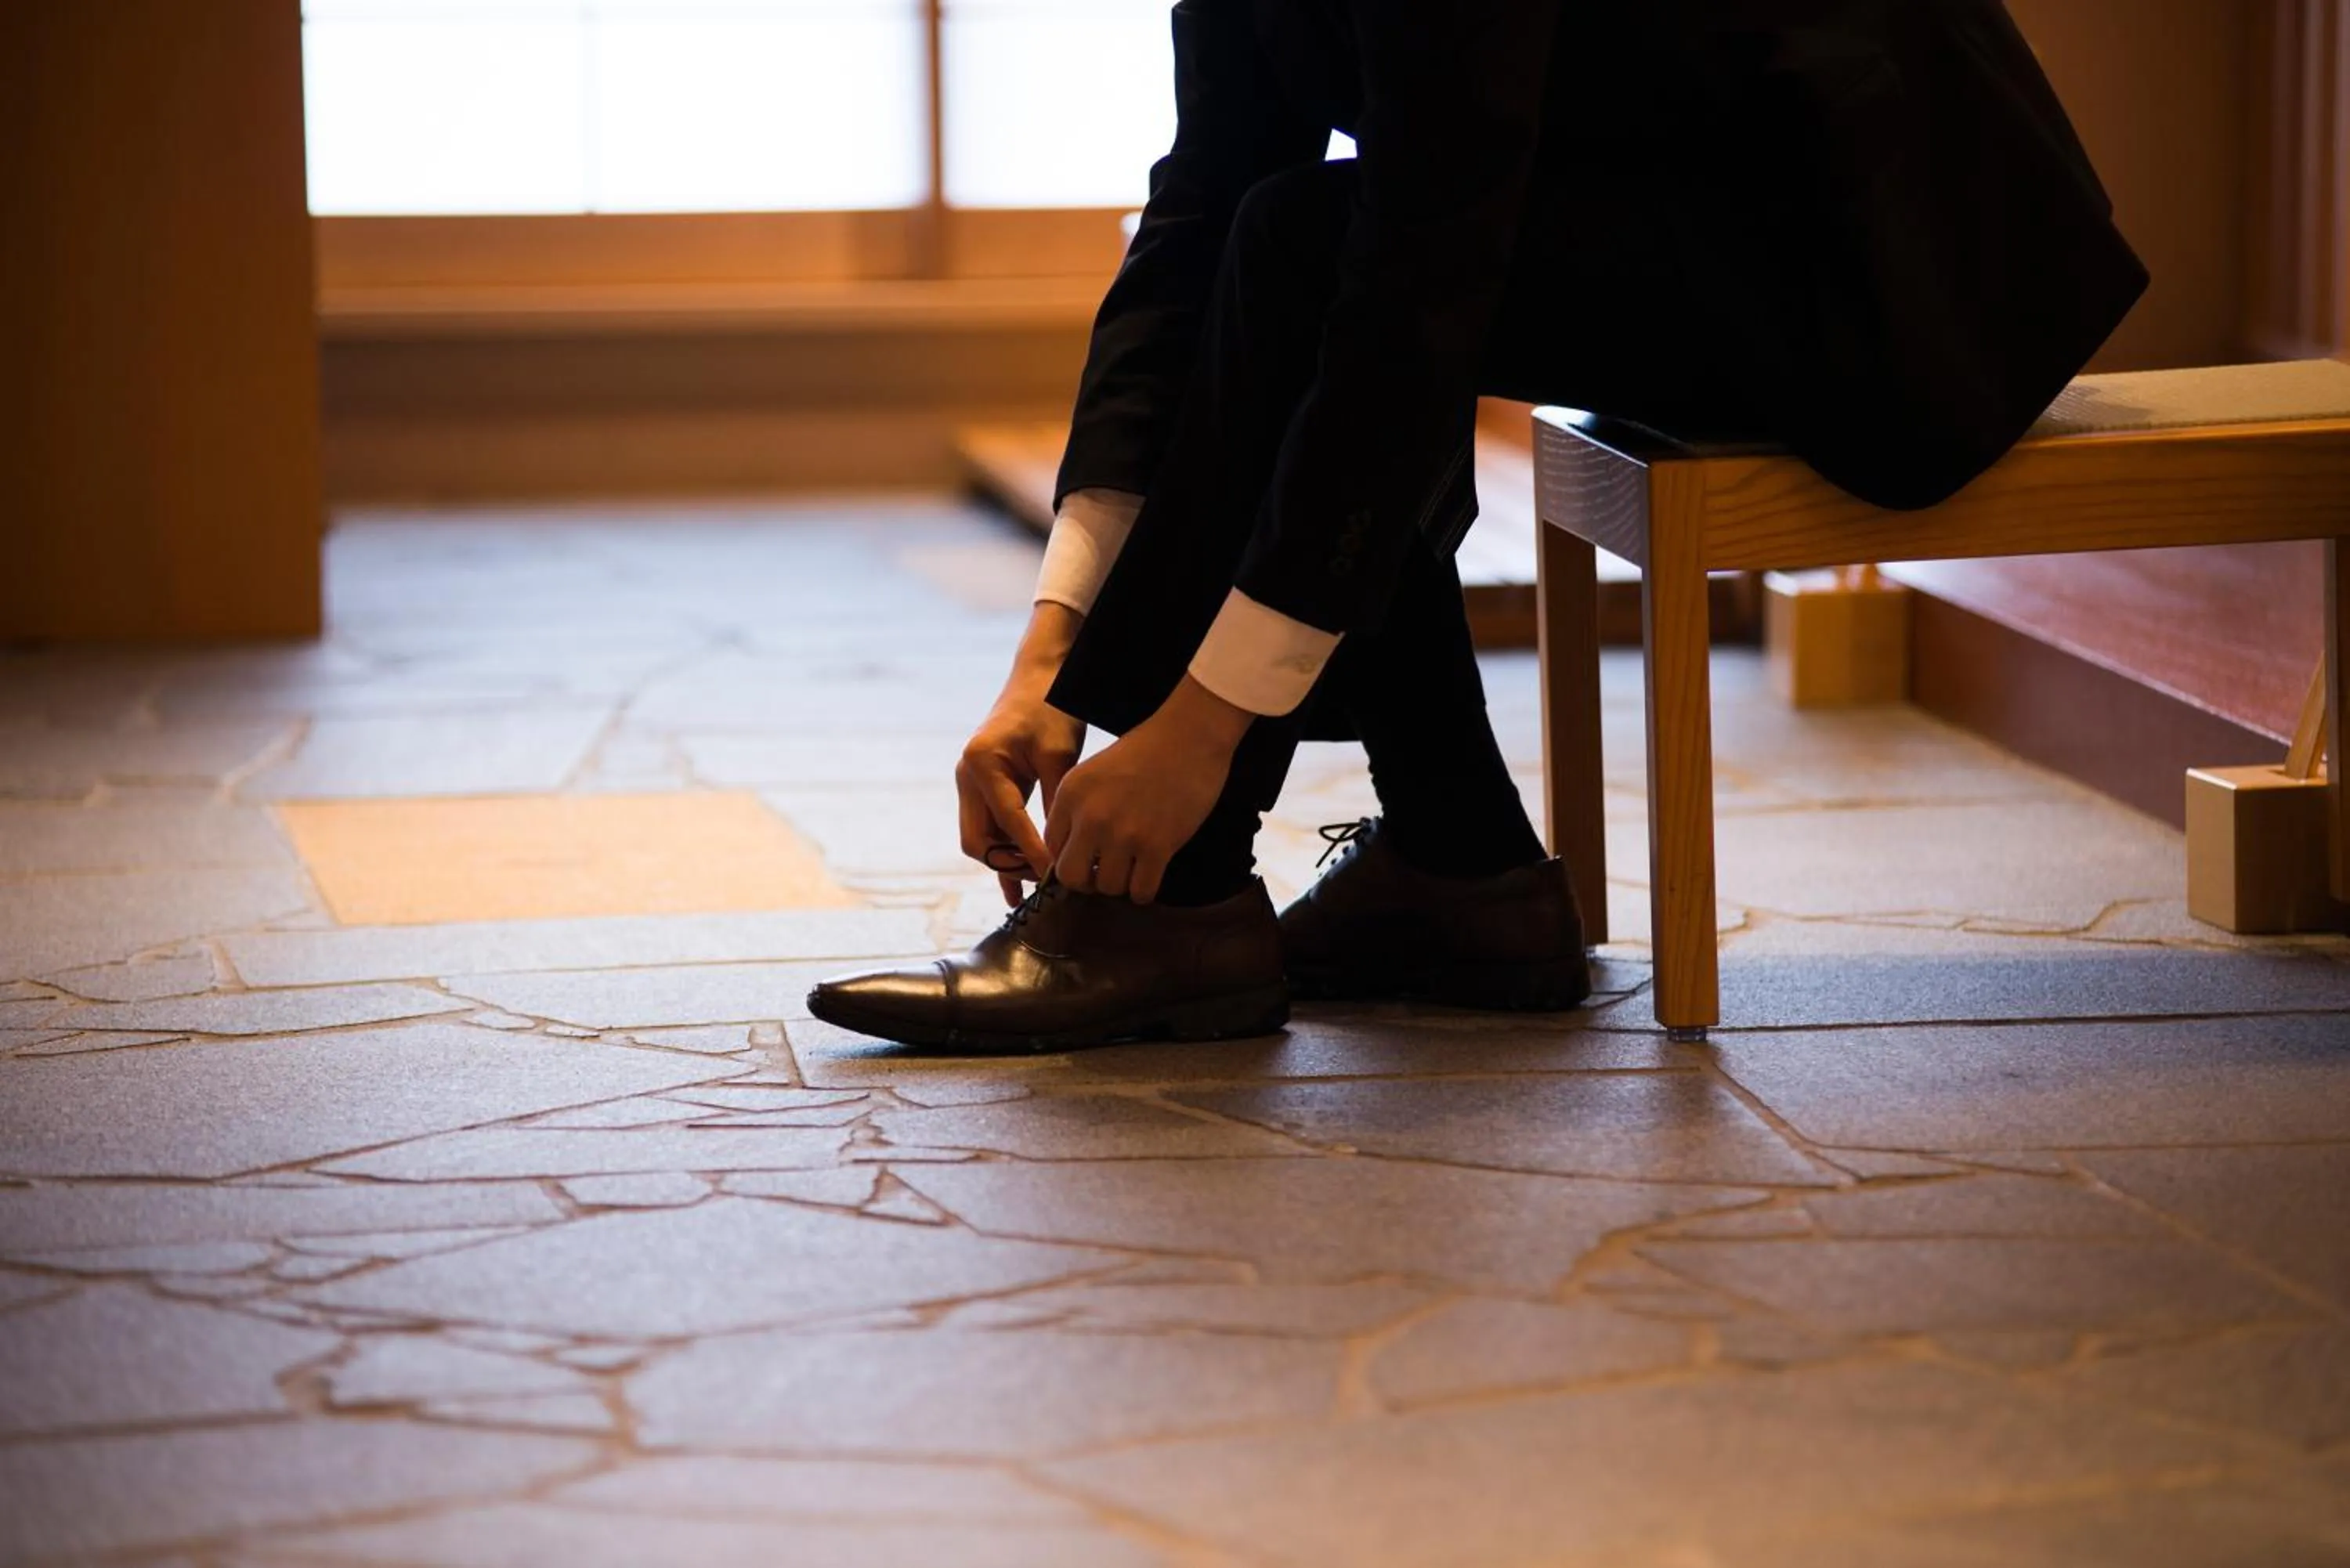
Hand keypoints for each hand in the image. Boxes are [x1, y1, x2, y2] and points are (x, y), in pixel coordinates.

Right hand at [958, 607, 1087, 904]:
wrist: (1038, 678)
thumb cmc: (1051, 709)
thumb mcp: (1059, 755)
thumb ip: (1055, 802)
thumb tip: (1060, 851)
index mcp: (982, 764)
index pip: (1007, 822)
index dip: (1031, 853)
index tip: (1056, 875)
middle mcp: (967, 776)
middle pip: (977, 840)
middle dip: (1008, 865)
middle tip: (1046, 882)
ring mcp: (970, 783)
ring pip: (980, 839)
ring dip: (1006, 863)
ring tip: (1037, 892)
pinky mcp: (983, 788)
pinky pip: (989, 828)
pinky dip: (1005, 851)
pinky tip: (1020, 883)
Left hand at [1046, 676, 1254, 904]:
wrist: (1188, 735)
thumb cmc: (1144, 752)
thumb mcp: (1093, 773)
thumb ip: (1076, 809)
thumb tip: (1072, 853)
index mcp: (1070, 796)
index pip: (1051, 848)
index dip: (1070, 856)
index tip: (1089, 856)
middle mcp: (1090, 818)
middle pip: (1071, 877)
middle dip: (1088, 881)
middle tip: (1106, 871)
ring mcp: (1123, 834)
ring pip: (1107, 888)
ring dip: (1121, 884)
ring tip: (1133, 868)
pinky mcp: (1158, 846)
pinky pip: (1141, 891)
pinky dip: (1145, 890)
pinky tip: (1151, 873)